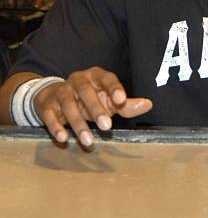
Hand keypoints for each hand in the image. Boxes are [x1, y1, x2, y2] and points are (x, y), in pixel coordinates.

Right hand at [33, 67, 151, 146]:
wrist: (55, 96)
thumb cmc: (90, 98)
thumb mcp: (109, 100)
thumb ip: (126, 104)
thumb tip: (148, 104)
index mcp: (96, 76)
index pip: (107, 78)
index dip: (114, 87)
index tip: (121, 99)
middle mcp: (78, 80)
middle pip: (86, 92)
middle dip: (96, 109)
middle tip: (107, 126)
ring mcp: (62, 92)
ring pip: (68, 105)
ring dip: (78, 124)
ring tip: (88, 141)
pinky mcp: (48, 105)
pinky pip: (50, 114)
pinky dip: (56, 126)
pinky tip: (63, 138)